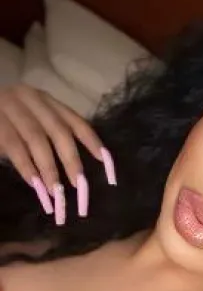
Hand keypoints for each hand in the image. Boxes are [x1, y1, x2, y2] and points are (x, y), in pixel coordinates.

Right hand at [0, 84, 116, 224]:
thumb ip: (50, 139)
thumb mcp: (30, 125)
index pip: (74, 121)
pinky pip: (14, 146)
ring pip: (37, 139)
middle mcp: (30, 98)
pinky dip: (26, 167)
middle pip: (58, 131)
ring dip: (49, 168)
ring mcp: (10, 107)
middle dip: (71, 159)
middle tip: (80, 185)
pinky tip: (35, 184)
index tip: (106, 162)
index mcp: (45, 100)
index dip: (92, 141)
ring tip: (56, 192)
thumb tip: (76, 170)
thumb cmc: (5, 123)